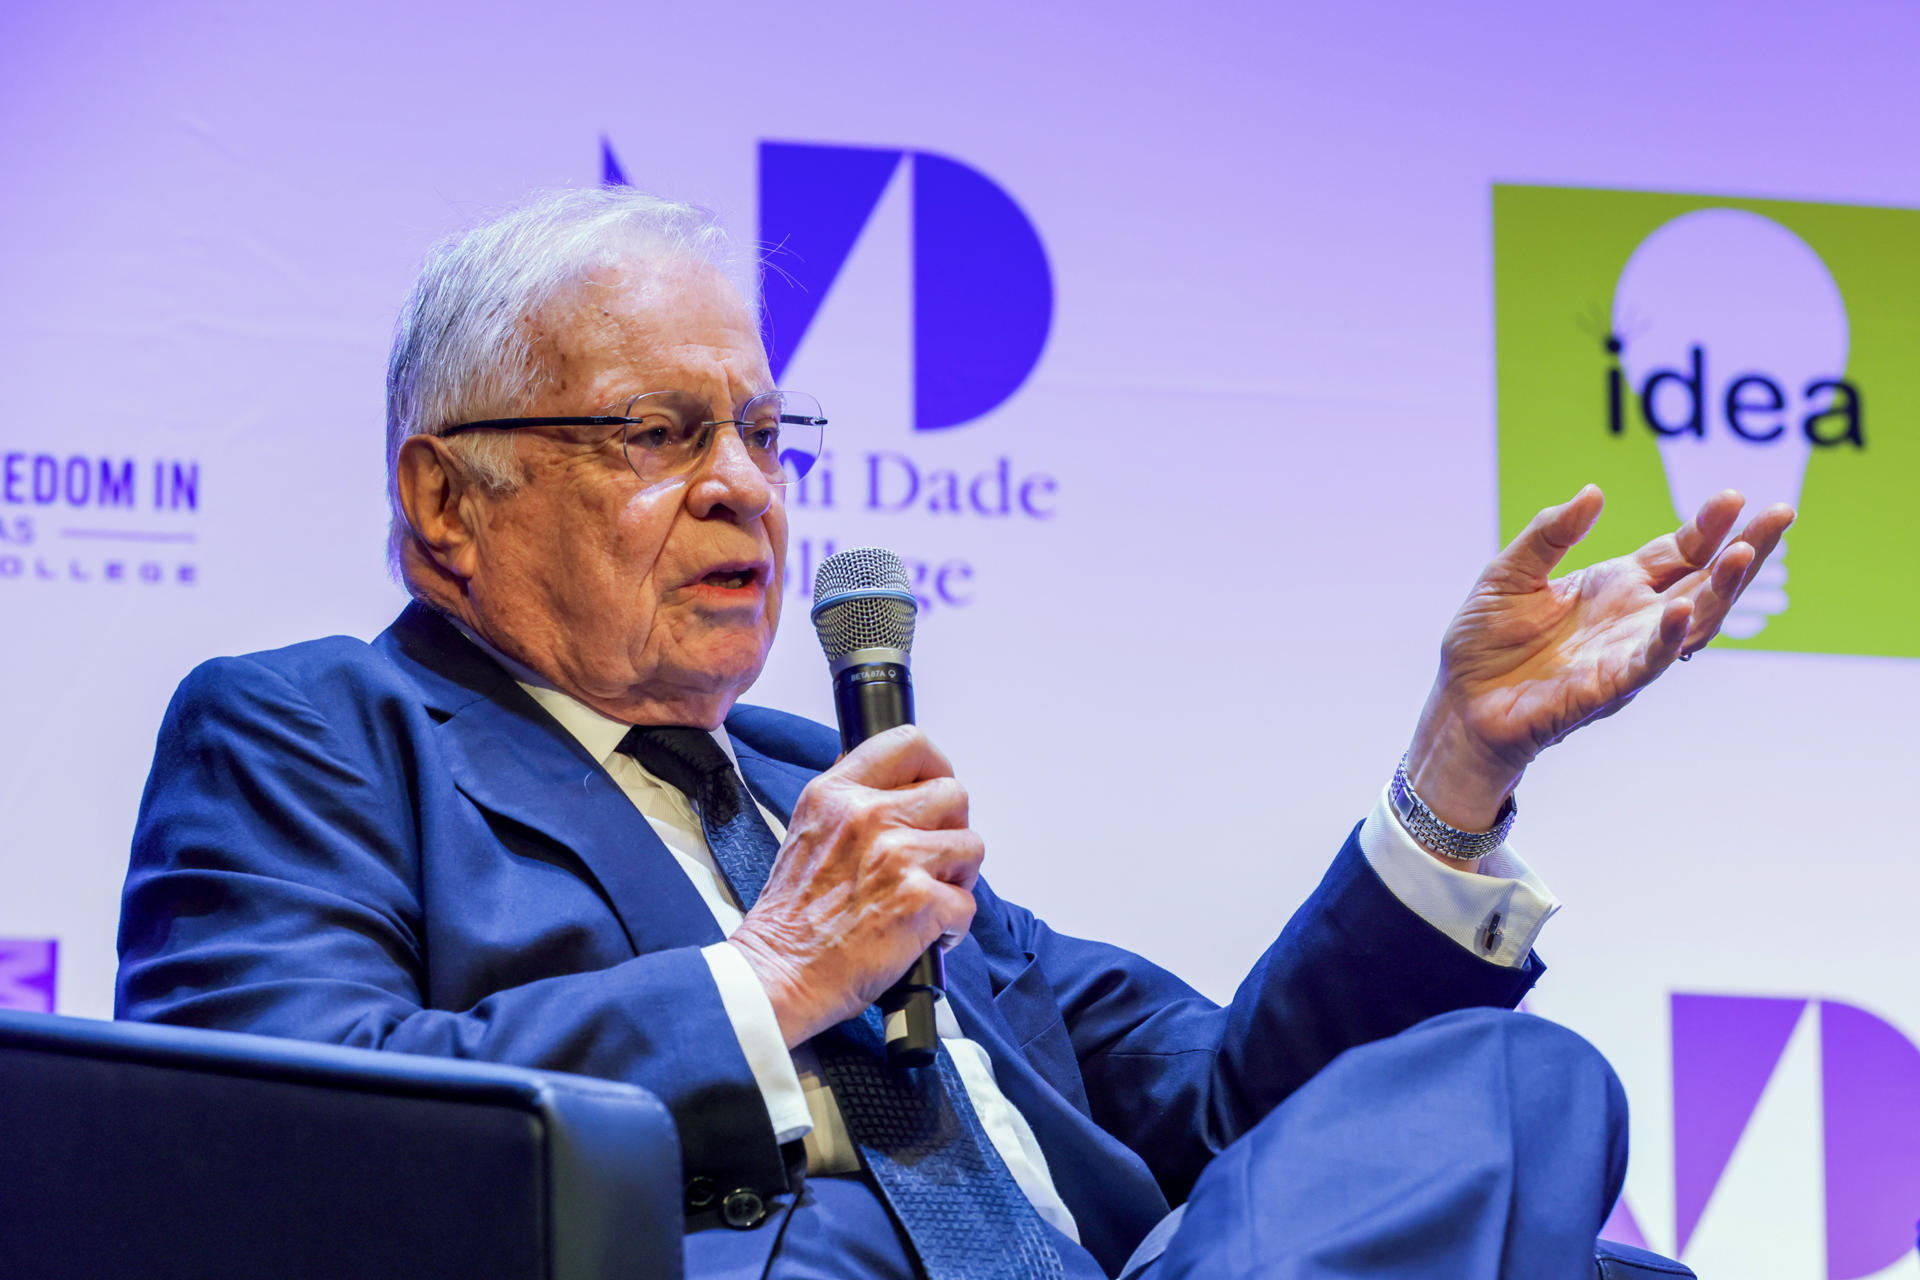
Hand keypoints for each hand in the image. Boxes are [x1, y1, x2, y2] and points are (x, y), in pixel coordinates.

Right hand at [727, 725, 981, 1046]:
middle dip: (951, 828)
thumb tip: (893, 785)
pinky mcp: (920, 901)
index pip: (909, 743)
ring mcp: (898, 857)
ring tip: (930, 898)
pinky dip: (954, 925)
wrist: (779, 973)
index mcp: (837, 793)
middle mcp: (869, 816)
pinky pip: (968, 902)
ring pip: (971, 845)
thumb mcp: (806, 829)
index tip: (934, 787)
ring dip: (958, 876)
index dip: (935, 766)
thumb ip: (848, 802)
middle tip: (933, 858)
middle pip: (952, 793)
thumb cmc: (790, 916)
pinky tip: (928, 934)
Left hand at [1406, 485, 1793, 836]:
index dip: (1708, 526)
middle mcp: (1632, 619)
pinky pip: (1648, 664)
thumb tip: (1593, 492)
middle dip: (1746, 550)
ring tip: (1744, 553)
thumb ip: (1550, 534)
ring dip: (1721, 590)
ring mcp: (1626, 654)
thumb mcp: (1510, 573)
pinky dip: (1667, 640)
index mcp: (1615, 586)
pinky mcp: (1607, 689)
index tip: (1733, 497)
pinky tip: (1681, 611)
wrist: (1460, 704)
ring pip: (1692, 622)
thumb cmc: (1484, 642)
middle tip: (1782, 514)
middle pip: (1705, 581)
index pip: (1679, 551)